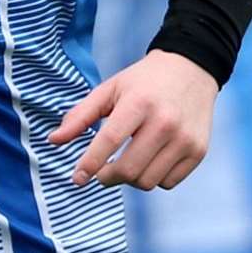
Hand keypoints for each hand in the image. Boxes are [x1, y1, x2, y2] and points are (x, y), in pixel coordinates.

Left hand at [49, 49, 217, 190]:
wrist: (191, 70)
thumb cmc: (143, 81)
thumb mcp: (110, 89)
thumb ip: (80, 115)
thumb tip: (54, 141)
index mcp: (138, 103)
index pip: (109, 141)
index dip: (89, 163)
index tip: (76, 178)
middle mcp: (165, 122)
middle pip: (128, 169)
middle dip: (106, 177)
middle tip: (100, 171)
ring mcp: (184, 139)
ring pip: (147, 182)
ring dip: (129, 179)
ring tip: (125, 163)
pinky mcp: (198, 151)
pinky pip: (168, 183)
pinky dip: (153, 178)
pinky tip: (148, 161)